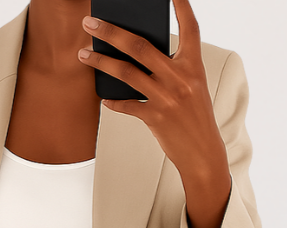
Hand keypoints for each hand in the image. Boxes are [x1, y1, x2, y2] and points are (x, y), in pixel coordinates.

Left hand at [77, 0, 230, 227]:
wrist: (203, 154)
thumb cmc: (195, 119)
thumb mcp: (192, 88)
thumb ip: (171, 70)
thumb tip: (138, 55)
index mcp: (193, 66)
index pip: (190, 28)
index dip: (182, 6)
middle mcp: (180, 78)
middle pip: (140, 46)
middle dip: (111, 31)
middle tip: (90, 22)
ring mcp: (166, 98)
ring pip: (126, 72)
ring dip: (101, 61)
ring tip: (84, 53)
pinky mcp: (155, 118)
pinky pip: (127, 105)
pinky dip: (113, 101)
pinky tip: (104, 98)